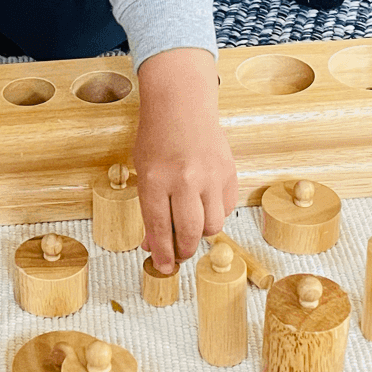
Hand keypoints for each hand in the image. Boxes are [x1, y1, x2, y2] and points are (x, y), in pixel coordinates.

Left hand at [132, 47, 237, 272]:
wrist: (182, 104)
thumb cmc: (157, 137)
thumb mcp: (143, 171)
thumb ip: (149, 208)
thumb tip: (154, 244)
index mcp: (156, 180)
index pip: (160, 228)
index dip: (162, 253)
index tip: (164, 267)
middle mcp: (185, 179)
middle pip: (189, 233)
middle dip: (183, 251)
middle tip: (178, 254)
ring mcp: (210, 175)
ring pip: (213, 226)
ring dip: (201, 235)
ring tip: (191, 229)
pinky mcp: (228, 172)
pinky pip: (226, 208)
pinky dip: (215, 215)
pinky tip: (204, 208)